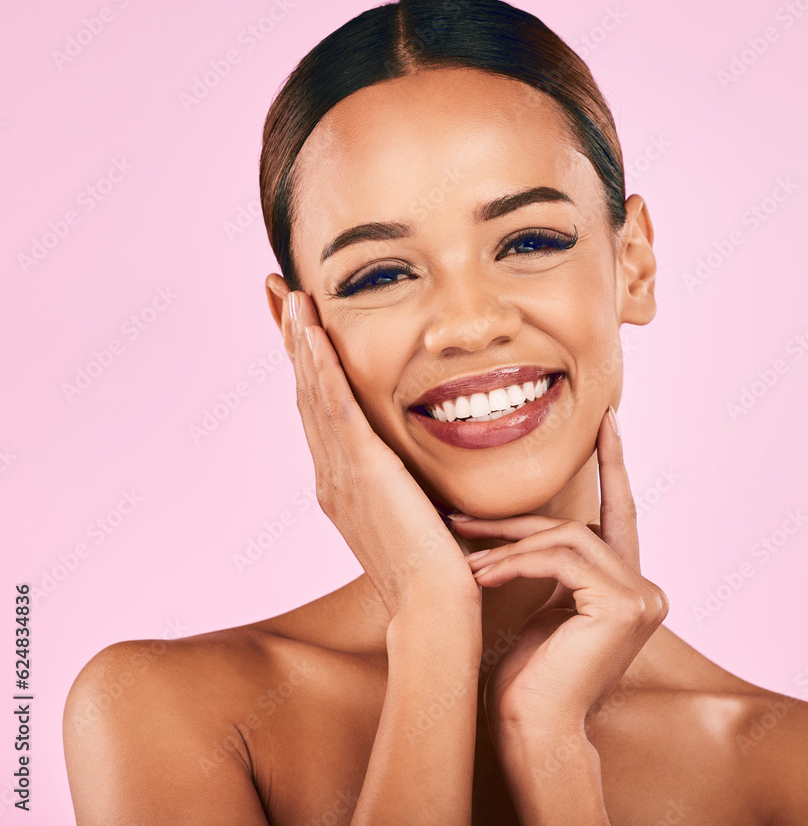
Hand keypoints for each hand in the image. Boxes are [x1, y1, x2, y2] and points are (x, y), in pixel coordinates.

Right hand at [283, 288, 480, 617]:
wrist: (435, 610)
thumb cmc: (437, 569)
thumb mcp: (413, 512)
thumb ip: (404, 482)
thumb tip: (415, 463)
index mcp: (343, 481)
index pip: (319, 407)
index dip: (305, 361)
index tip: (298, 320)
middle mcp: (331, 473)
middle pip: (304, 391)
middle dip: (291, 338)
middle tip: (277, 290)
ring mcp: (341, 473)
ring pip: (312, 393)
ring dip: (300, 339)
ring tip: (290, 293)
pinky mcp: (364, 471)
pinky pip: (336, 409)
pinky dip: (320, 368)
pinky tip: (312, 332)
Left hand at [448, 407, 667, 731]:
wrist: (534, 730)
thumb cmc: (531, 676)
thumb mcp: (542, 603)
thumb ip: (552, 563)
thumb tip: (522, 525)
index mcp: (628, 586)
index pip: (618, 513)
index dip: (613, 463)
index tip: (607, 419)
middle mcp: (646, 588)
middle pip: (579, 527)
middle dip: (517, 524)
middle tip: (462, 520)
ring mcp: (643, 595)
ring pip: (567, 537)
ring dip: (508, 547)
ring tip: (467, 563)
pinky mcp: (624, 603)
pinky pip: (561, 557)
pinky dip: (516, 562)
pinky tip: (482, 576)